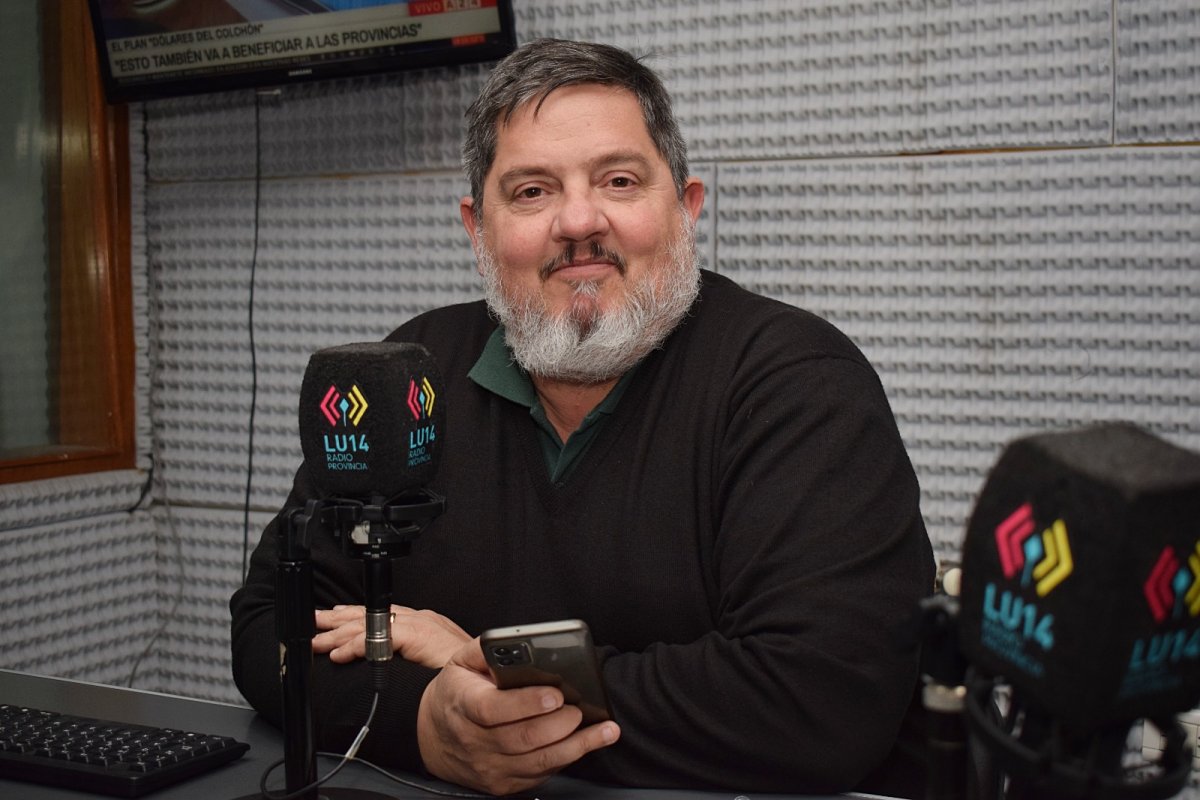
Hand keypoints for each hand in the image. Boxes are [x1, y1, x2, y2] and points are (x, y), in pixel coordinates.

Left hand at [312, 605, 468, 668]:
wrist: (486, 679)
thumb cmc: (465, 677)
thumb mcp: (434, 664)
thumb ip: (414, 659)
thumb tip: (390, 666)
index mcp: (423, 624)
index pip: (382, 615)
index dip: (354, 616)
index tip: (333, 618)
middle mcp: (420, 619)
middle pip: (370, 616)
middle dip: (338, 620)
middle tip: (312, 624)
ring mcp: (419, 625)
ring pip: (369, 625)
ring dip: (339, 635)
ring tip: (317, 643)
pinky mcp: (417, 635)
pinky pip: (378, 639)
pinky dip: (355, 647)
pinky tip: (339, 655)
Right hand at [417, 638, 620, 794]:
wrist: (433, 734)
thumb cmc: (457, 692)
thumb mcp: (462, 662)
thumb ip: (488, 648)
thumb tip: (519, 642)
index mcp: (463, 704)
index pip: (494, 709)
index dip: (526, 703)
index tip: (556, 694)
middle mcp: (473, 741)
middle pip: (521, 739)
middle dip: (558, 724)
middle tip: (580, 710)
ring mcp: (488, 766)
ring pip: (537, 762)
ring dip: (576, 746)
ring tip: (604, 731)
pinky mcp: (502, 783)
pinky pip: (540, 774)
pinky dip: (568, 759)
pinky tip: (587, 745)